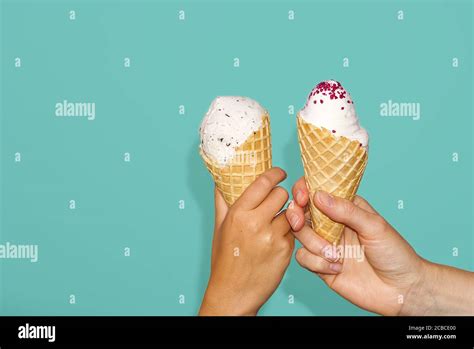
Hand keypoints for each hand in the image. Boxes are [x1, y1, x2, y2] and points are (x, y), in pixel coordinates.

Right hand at [199, 168, 293, 315]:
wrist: (233, 293)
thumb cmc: (224, 259)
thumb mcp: (219, 227)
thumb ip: (222, 201)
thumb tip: (222, 179)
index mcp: (238, 214)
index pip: (264, 182)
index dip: (275, 173)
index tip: (280, 172)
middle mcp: (256, 224)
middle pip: (281, 194)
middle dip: (280, 195)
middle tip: (275, 201)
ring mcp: (273, 238)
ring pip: (291, 212)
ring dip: (286, 214)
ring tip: (274, 222)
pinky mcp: (286, 251)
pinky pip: (293, 231)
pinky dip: (287, 232)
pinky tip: (276, 239)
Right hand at [286, 177, 473, 315]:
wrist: (401, 290)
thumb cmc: (394, 253)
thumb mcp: (374, 226)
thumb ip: (346, 210)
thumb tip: (319, 195)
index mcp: (345, 207)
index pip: (317, 191)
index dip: (303, 190)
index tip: (302, 197)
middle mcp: (331, 223)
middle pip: (301, 211)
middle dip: (295, 215)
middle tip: (299, 222)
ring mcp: (325, 244)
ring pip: (299, 235)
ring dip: (313, 244)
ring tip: (335, 255)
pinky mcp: (321, 265)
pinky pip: (303, 258)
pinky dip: (316, 263)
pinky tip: (336, 268)